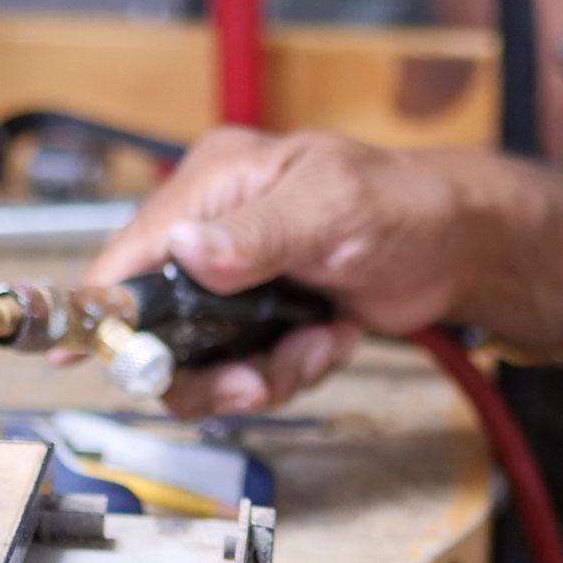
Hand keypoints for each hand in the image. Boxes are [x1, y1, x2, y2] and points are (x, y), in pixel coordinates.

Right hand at [80, 128, 562, 415]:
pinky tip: (330, 339)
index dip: (108, 309)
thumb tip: (184, 245)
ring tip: (315, 347)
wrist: (461, 249)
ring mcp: (237, 281)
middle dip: (207, 366)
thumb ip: (257, 233)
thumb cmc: (405, 205)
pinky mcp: (263, 319)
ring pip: (201, 360)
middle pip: (156, 324)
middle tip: (255, 380)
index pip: (131, 251)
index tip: (101, 359)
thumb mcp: (331, 208)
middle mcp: (213, 231)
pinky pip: (246, 370)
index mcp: (215, 182)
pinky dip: (289, 370)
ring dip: (260, 372)